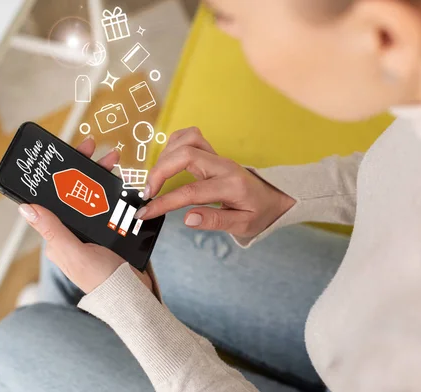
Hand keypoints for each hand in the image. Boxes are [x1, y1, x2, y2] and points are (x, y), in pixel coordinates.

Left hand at [19, 136, 152, 293]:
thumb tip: (25, 207)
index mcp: (59, 235)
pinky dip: (116, 190)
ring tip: (114, 160)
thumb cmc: (101, 280)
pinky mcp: (111, 231)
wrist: (133, 296)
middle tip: (96, 148)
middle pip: (75, 191)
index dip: (61, 173)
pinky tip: (123, 180)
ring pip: (94, 194)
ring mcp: (92, 230)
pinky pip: (111, 204)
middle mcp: (73, 231)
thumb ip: (52, 230)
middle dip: (85, 168)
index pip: (54, 197)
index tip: (69, 154)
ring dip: (102, 175)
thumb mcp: (74, 253)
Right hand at [135, 127, 295, 238]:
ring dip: (165, 156)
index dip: (165, 202)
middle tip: (147, 194)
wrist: (274, 198)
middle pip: (185, 155)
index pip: (191, 191)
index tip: (146, 212)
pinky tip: (165, 164)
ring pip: (186, 140)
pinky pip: (189, 137)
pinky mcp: (212, 153)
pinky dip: (172, 146)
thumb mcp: (243, 225)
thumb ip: (215, 221)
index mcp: (231, 185)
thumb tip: (188, 219)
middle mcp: (223, 165)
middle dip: (159, 172)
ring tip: (155, 180)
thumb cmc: (258, 213)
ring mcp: (217, 156)